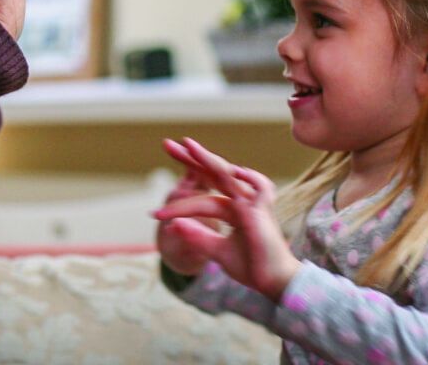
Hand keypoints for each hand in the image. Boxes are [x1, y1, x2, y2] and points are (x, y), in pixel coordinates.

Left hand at [154, 138, 301, 300]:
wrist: (273, 282)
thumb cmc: (251, 265)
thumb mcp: (217, 250)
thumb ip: (198, 237)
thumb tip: (172, 226)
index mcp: (232, 208)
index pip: (204, 192)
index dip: (181, 197)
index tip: (154, 213)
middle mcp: (241, 201)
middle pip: (213, 174)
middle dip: (190, 159)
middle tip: (167, 145)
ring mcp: (252, 203)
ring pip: (227, 175)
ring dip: (207, 159)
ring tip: (187, 146)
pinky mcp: (262, 212)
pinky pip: (259, 188)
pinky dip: (249, 177)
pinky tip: (234, 170)